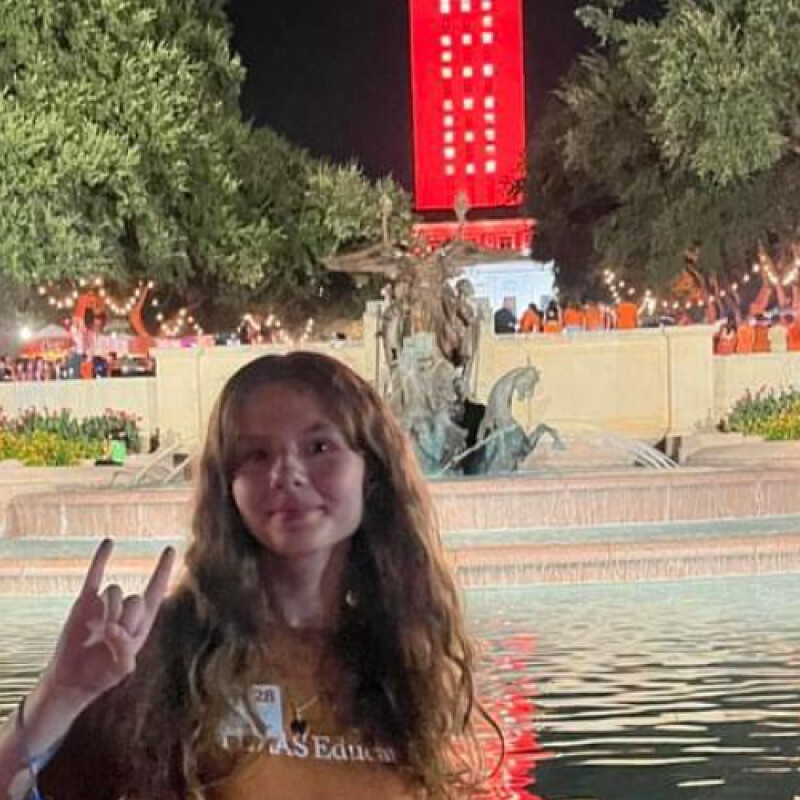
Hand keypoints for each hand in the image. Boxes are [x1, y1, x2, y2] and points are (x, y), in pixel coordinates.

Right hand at [41, 539, 175, 709]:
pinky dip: (101, 559)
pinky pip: (94, 577)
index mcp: (141, 623)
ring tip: (102, 631)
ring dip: (111, 609)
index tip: (170, 549)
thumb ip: (124, 651)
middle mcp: (125, 610)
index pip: (156, 592)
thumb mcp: (121, 668)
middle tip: (114, 635)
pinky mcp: (84, 604)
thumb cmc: (101, 675)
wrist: (73, 680)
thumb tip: (114, 629)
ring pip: (115, 591)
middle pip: (136, 598)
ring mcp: (104, 605)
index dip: (163, 571)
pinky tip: (110, 542)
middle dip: (127, 617)